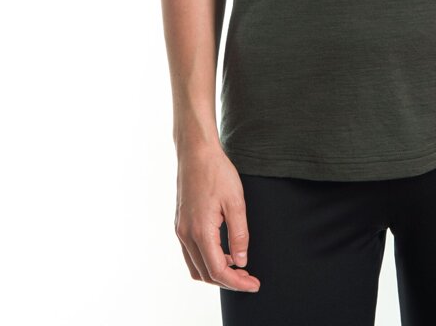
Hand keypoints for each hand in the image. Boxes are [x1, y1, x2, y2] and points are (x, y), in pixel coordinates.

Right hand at [174, 143, 261, 292]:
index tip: (254, 284)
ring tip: (238, 267)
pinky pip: (191, 253)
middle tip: (249, 278)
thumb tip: (241, 261)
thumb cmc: (217, 172)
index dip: (237, 282)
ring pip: (196, 266)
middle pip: (205, 273)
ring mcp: (181, 230)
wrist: (196, 152)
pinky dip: (207, 260)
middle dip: (228, 281)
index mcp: (201, 231)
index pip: (218, 270)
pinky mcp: (180, 224)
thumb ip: (239, 234)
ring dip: (216, 273)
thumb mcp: (236, 201)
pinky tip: (223, 252)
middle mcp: (186, 234)